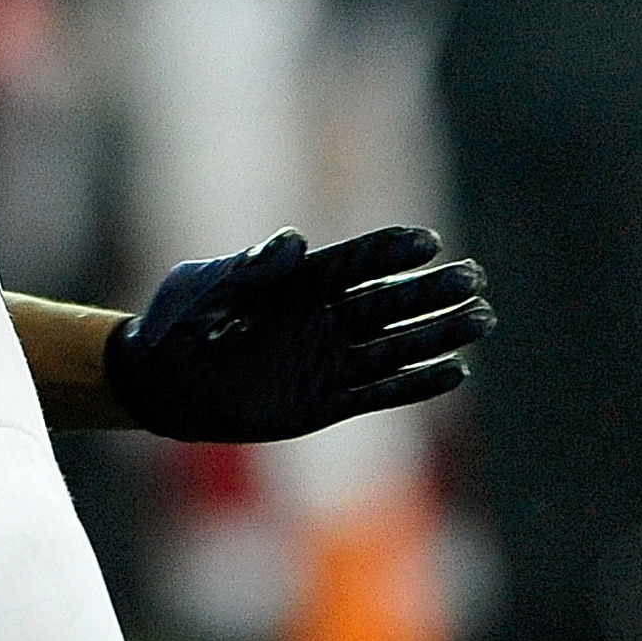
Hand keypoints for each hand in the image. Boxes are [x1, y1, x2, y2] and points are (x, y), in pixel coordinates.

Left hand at [103, 225, 493, 442]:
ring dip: (437, 334)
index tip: (427, 241)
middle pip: (388, 301)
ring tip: (481, 319)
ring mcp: (328, 359)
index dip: (389, 251)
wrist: (160, 382)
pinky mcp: (326, 400)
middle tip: (475, 279)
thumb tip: (295, 240)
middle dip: (430, 290)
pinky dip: (416, 383)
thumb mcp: (207, 286)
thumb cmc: (178, 322)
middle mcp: (322, 317)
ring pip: (395, 345)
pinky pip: (380, 391)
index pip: (355, 262)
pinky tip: (454, 371)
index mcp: (297, 280)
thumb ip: (252, 265)